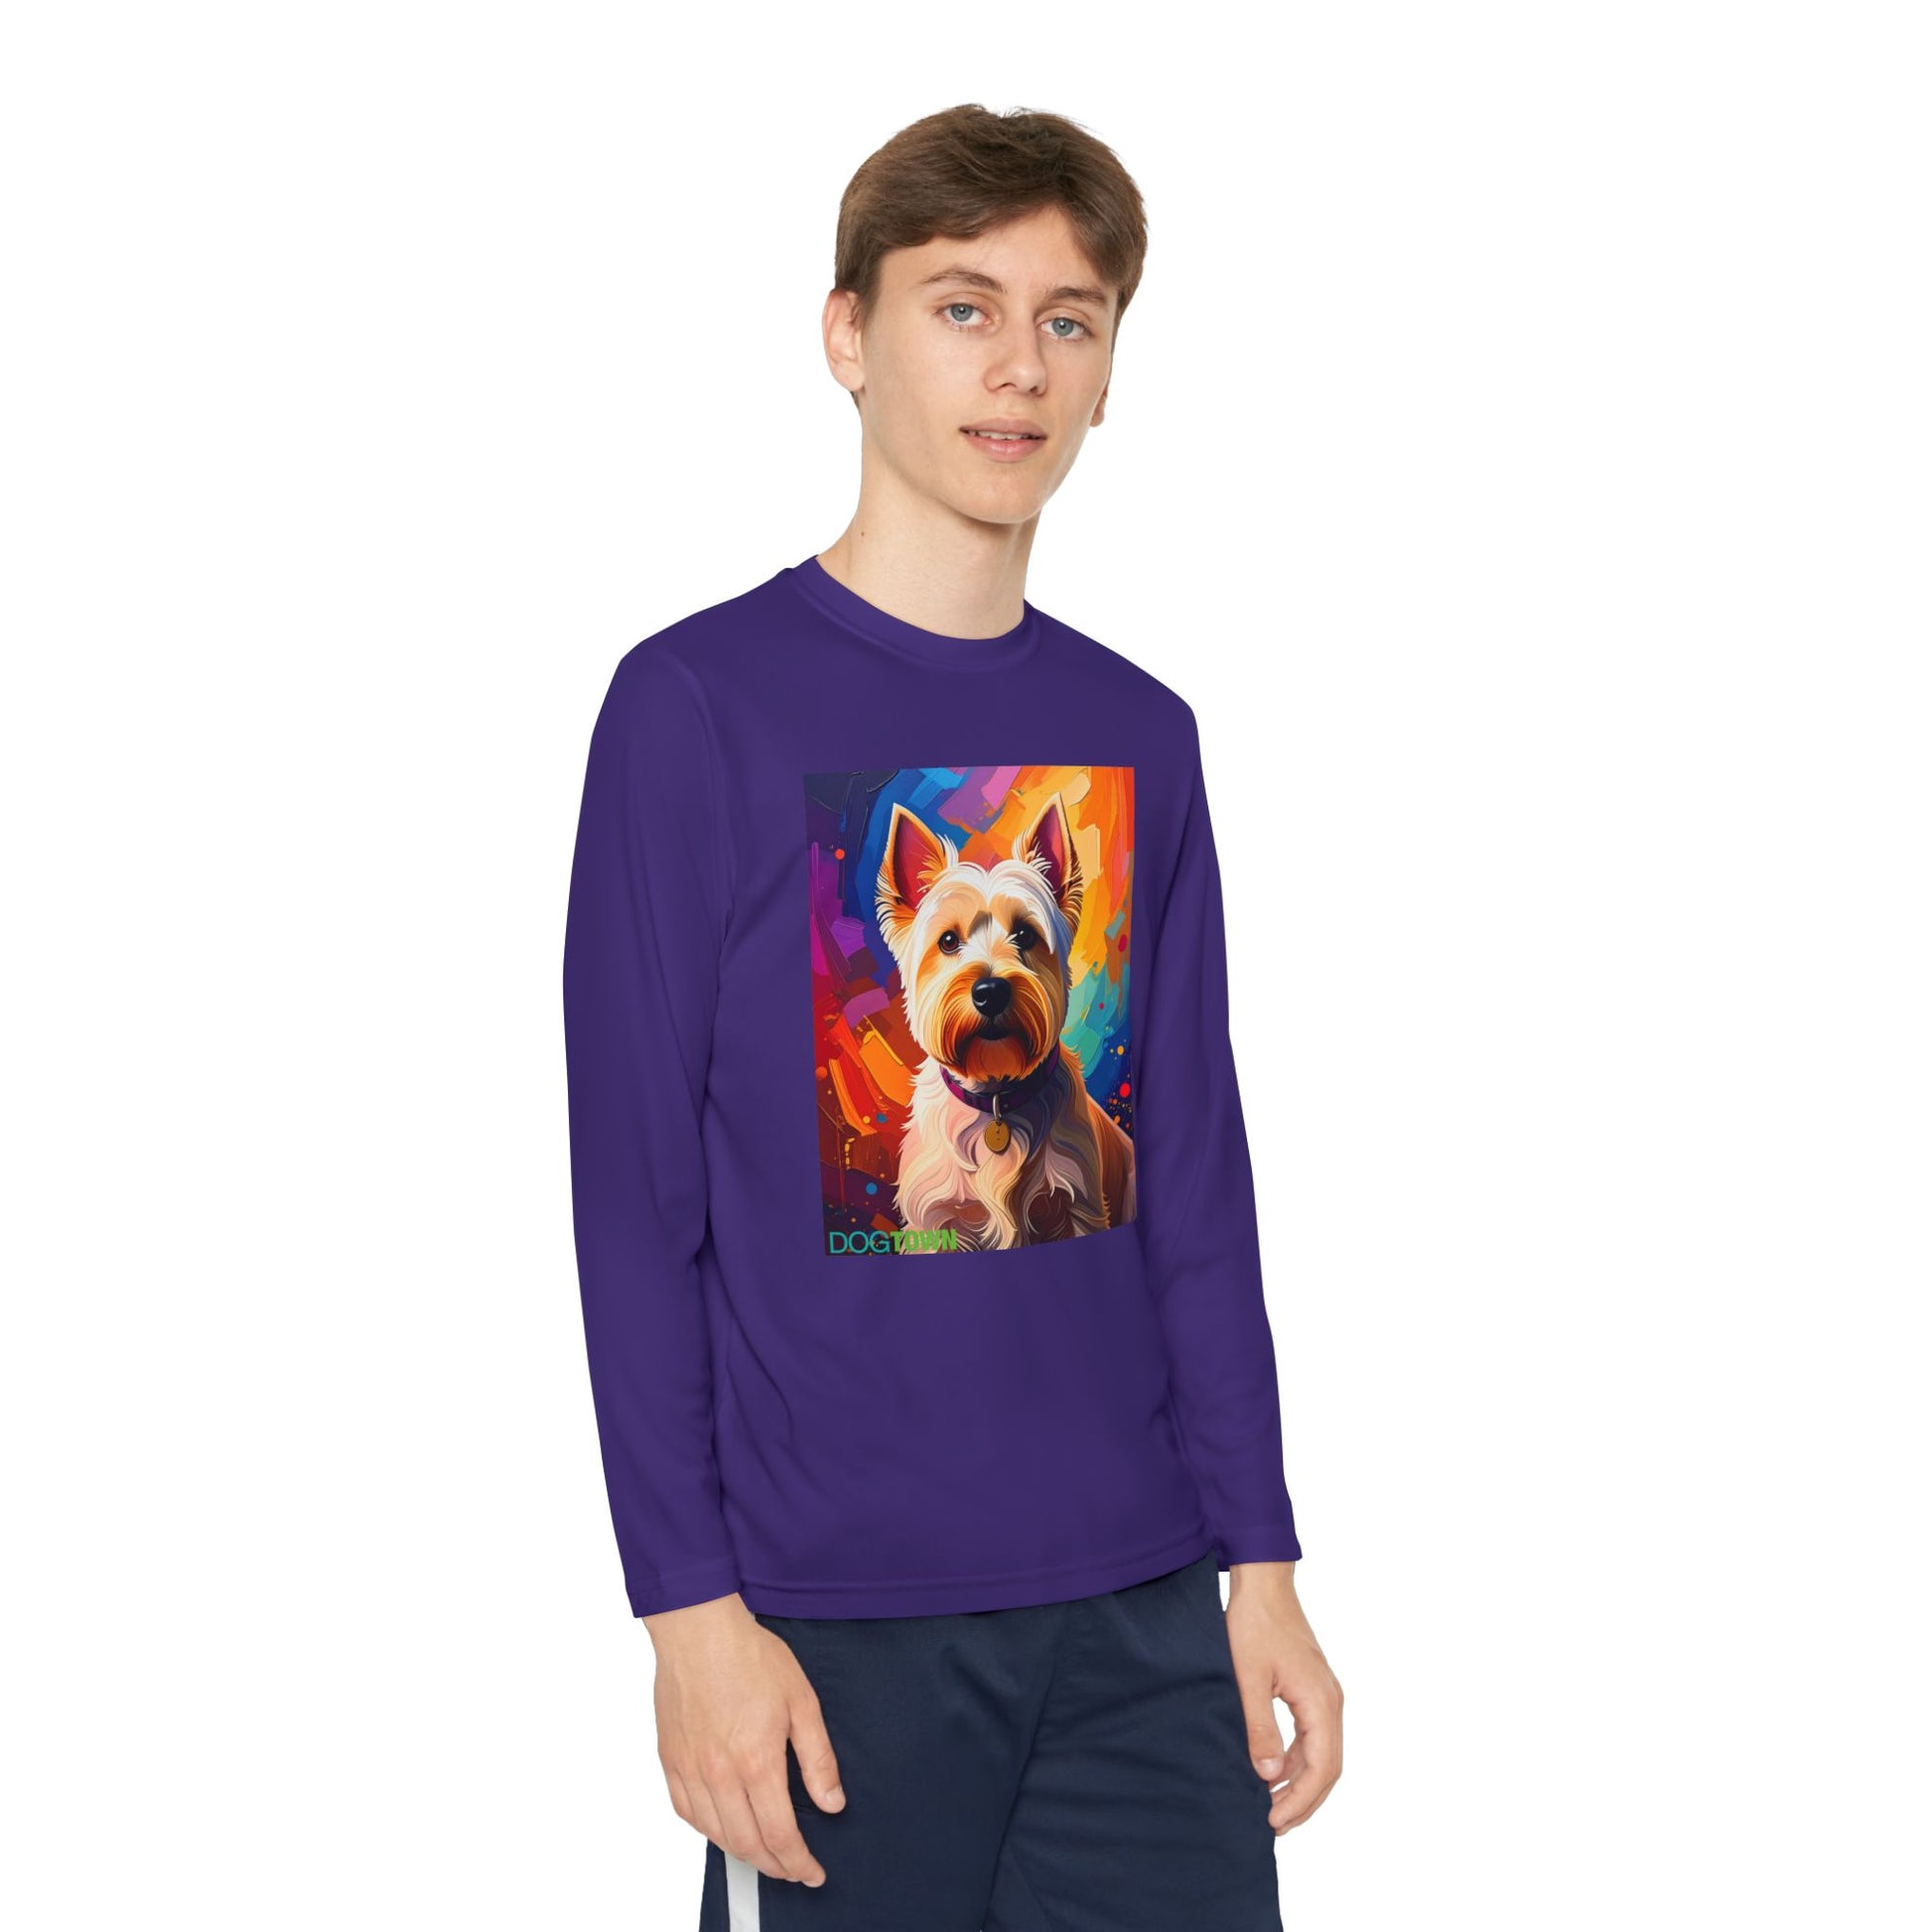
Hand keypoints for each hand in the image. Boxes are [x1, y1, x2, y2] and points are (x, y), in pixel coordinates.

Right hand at [643, 1593, 845, 1885]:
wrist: (699, 1630)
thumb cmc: (750, 1657)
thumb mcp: (801, 1701)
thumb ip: (818, 1758)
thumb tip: (832, 1803)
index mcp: (756, 1761)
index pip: (780, 1834)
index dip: (799, 1862)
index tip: (812, 1873)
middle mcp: (720, 1774)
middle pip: (747, 1844)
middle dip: (774, 1866)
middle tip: (792, 1870)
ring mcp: (691, 1769)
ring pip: (715, 1834)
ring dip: (742, 1853)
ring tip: (763, 1855)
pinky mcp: (670, 1759)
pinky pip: (686, 1812)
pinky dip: (707, 1830)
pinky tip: (722, 1827)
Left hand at [1224, 1562, 1342, 1833]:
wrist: (1262, 1583)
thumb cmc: (1254, 1624)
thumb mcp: (1248, 1677)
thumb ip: (1259, 1727)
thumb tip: (1270, 1775)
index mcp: (1321, 1700)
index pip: (1323, 1766)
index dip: (1301, 1799)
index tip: (1273, 1820)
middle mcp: (1331, 1701)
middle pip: (1328, 1767)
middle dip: (1304, 1800)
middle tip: (1273, 1825)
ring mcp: (1324, 1696)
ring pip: (1322, 1754)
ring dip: (1301, 1783)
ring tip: (1272, 1808)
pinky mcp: (1312, 1690)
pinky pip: (1313, 1737)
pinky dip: (1297, 1761)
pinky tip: (1273, 1772)